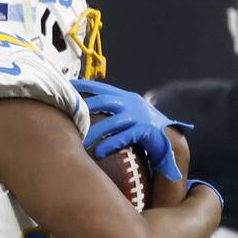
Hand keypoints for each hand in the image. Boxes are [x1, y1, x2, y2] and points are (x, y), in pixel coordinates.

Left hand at [73, 78, 190, 181]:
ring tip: (81, 141)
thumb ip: (113, 110)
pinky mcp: (145, 131)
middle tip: (68, 113)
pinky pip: (124, 137)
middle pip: (104, 101)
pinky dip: (110, 144)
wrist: (171, 140)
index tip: (67, 86)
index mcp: (126, 98)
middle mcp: (132, 104)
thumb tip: (88, 110)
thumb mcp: (129, 114)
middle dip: (85, 106)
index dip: (84, 86)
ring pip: (112, 122)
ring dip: (95, 132)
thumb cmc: (145, 129)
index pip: (102, 88)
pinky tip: (99, 152)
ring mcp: (139, 117)